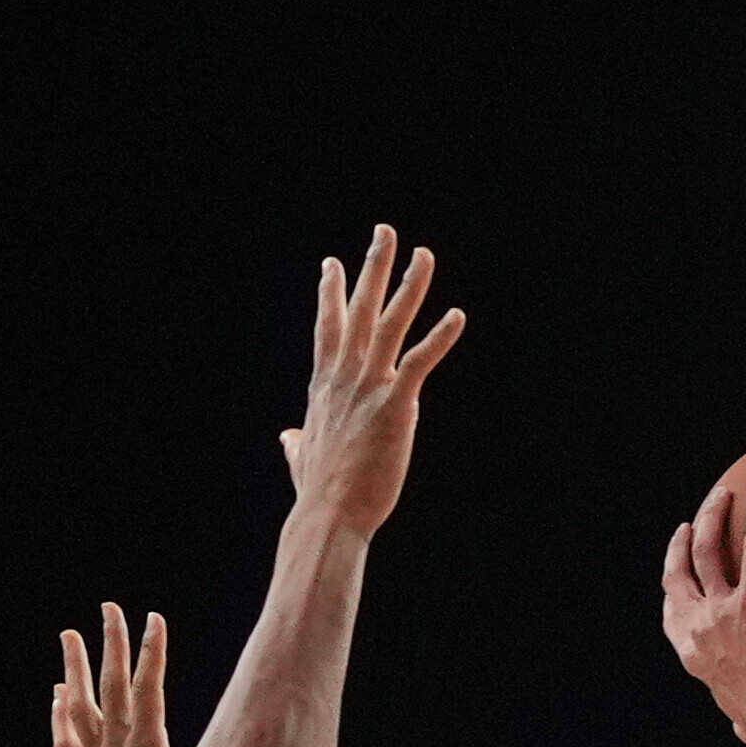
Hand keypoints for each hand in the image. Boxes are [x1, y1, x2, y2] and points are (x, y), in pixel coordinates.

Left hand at [52, 601, 177, 746]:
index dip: (152, 650)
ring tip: (69, 635)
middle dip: (111, 642)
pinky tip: (57, 694)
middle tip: (109, 607)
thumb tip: (244, 744)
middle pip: (111, 685)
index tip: (153, 617)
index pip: (149, 687)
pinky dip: (60, 714)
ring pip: (79, 706)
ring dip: (74, 668)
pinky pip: (67, 741)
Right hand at [279, 227, 461, 538]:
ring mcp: (368, 387)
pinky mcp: (395, 405)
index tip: (332, 263)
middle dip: (372, 267)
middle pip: (358, 308)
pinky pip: (419, 361)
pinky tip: (456, 315)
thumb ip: (297, 442)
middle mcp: (344, 376)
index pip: (326, 326)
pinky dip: (439, 337)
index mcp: (324, 385)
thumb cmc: (319, 494)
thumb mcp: (302, 458)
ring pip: (389, 323)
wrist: (329, 514)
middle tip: (384, 231)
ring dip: (408, 285)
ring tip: (424, 254)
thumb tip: (288, 438)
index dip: (330, 293)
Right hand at [661, 475, 745, 746]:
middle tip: (695, 522)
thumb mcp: (740, 720)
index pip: (672, 608)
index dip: (673, 582)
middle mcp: (698, 624)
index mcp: (691, 650)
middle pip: (680, 570)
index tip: (678, 564)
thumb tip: (742, 733)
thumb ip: (737, 717)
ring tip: (725, 494)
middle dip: (683, 541)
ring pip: (708, 550)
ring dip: (712, 516)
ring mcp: (722, 609)